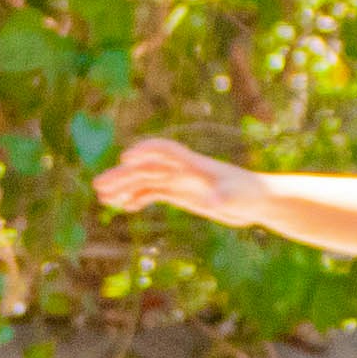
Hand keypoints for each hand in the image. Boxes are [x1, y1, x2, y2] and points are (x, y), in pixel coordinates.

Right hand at [93, 137, 264, 223]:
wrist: (257, 200)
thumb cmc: (250, 193)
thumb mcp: (236, 197)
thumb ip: (222, 197)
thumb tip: (212, 202)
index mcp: (194, 163)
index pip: (166, 150)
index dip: (146, 151)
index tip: (127, 157)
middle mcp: (182, 169)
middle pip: (147, 167)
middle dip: (123, 175)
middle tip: (99, 186)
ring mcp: (179, 180)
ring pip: (145, 180)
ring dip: (124, 187)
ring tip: (103, 199)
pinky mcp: (180, 192)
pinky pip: (153, 192)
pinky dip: (138, 198)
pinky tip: (124, 207)